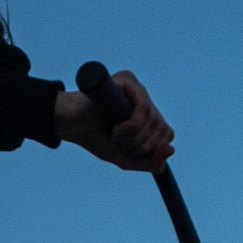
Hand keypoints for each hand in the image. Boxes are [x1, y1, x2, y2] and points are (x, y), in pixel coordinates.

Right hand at [54, 67, 173, 170]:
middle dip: (143, 146)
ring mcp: (137, 88)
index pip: (167, 134)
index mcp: (146, 115)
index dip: (153, 148)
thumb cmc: (96, 138)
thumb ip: (150, 162)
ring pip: (154, 120)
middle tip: (121, 144)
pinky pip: (143, 109)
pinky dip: (130, 127)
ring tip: (115, 135)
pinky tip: (115, 129)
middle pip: (163, 128)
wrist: (70, 126)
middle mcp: (144, 98)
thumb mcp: (127, 158)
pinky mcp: (128, 80)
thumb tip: (171, 150)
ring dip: (134, 138)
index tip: (131, 151)